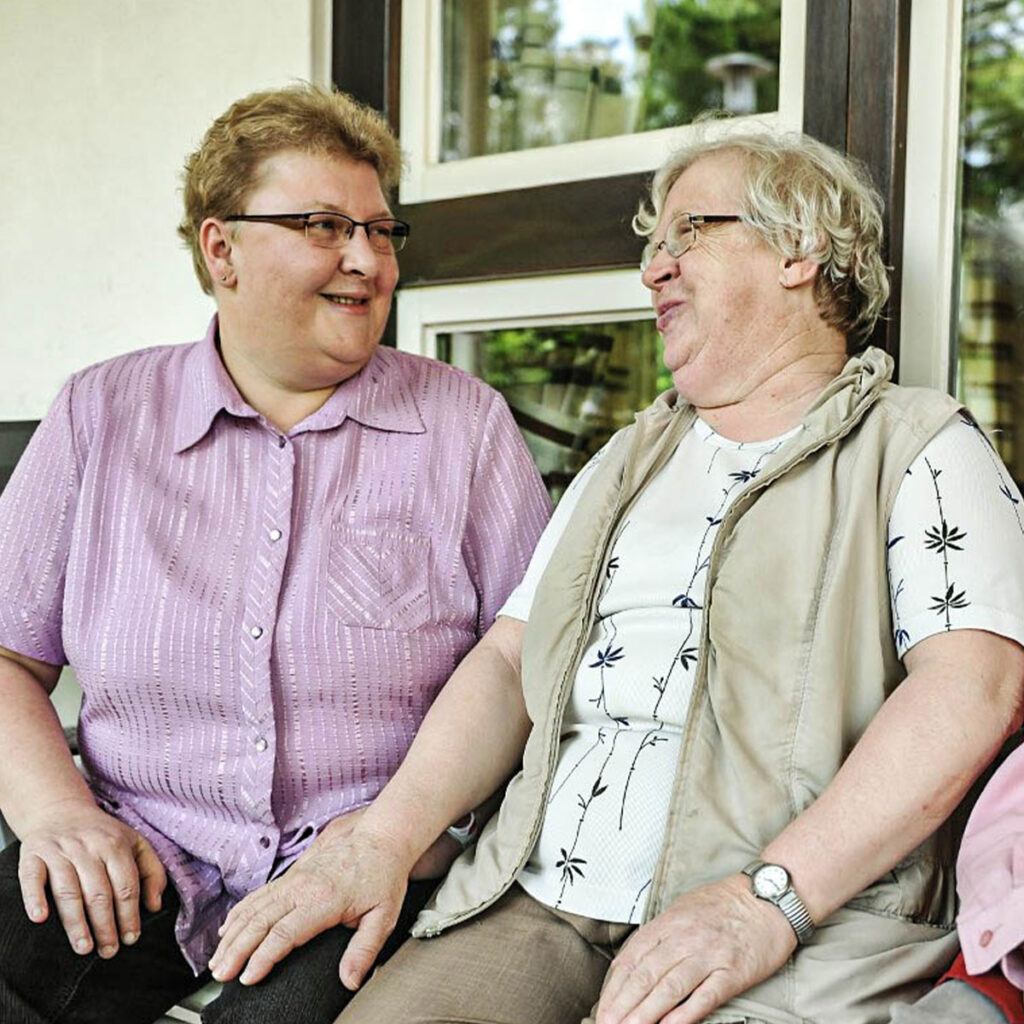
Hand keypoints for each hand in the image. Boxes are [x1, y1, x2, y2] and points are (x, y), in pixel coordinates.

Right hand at [17, 799, 166, 958]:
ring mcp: (59, 851)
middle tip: (108, 951)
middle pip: (99, 893)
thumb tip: (155, 905)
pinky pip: (32, 878)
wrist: (61, 809)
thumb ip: (152, 871)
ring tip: (84, 947)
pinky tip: (40, 918)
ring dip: (76, 923)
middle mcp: (88, 848)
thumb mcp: (135, 843)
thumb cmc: (102, 834)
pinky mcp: (33, 855)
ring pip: (69, 891)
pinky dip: (34, 898)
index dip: (130, 915)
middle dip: (105, 926)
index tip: (131, 938)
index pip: (126, 886)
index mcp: (115, 845)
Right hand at [208, 816, 411, 988]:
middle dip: (236, 950)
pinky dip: (239, 912)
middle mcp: (303, 886)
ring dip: (232, 934)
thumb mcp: (383, 916)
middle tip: (221, 975)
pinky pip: (259, 894)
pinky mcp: (292, 874)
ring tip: (217, 959)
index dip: (262, 958)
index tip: (248, 978)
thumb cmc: (382, 876)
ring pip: (254, 907)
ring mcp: (294, 878)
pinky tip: (228, 928)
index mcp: (323, 899)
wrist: (380, 838)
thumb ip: (364, 950)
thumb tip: (350, 980)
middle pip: (260, 921)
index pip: (284, 933)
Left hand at [594, 874, 796, 1023]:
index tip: (602, 1008)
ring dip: (645, 1013)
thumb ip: (660, 934)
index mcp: (670, 921)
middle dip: (623, 1005)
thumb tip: (634, 962)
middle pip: (646, 975)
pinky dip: (685, 1014)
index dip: (615, 987)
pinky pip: (705, 996)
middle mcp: (685, 937)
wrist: (769, 897)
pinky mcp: (734, 972)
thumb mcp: (684, 908)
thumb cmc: (725, 904)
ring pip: (670, 987)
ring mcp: (709, 955)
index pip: (633, 957)